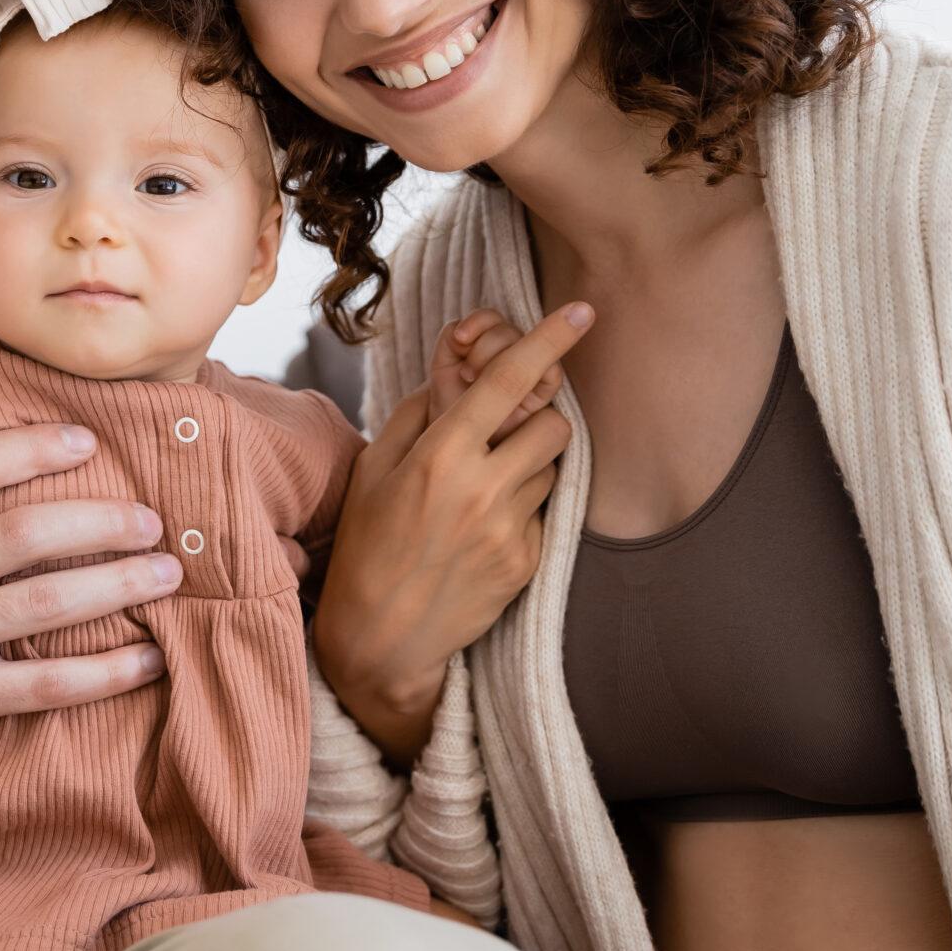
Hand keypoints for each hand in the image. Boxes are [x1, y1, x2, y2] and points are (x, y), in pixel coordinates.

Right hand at [0, 424, 177, 852]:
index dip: (30, 447)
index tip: (85, 442)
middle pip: (24, 531)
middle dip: (103, 520)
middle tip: (153, 519)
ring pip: (48, 600)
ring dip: (121, 583)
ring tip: (168, 573)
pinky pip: (50, 683)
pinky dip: (109, 670)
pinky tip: (148, 661)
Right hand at [313, 302, 593, 763]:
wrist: (381, 640)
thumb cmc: (367, 547)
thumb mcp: (374, 469)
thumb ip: (419, 414)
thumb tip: (456, 377)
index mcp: (441, 455)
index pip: (508, 380)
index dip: (550, 339)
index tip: (583, 311)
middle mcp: (483, 488)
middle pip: (553, 422)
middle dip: (539, 415)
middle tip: (506, 429)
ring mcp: (511, 528)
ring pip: (551, 467)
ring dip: (528, 463)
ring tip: (482, 490)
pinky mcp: (529, 561)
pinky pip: (544, 511)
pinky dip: (522, 507)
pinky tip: (482, 530)